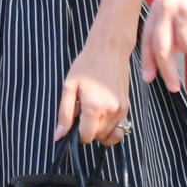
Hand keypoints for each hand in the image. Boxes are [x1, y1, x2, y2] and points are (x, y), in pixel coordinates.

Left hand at [54, 31, 130, 145]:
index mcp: (94, 107)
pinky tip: (102, 114)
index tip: (74, 119)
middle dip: (88, 129)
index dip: (77, 133)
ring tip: (92, 110)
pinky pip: (120, 129)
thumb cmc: (86, 65)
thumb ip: (64, 114)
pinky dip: (110, 127)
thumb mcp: (69, 87)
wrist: (109, 49)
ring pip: (109, 135)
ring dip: (99, 129)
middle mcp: (111, 111)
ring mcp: (122, 110)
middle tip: (82, 110)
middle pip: (98, 137)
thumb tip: (59, 136)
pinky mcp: (127, 107)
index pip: (86, 137)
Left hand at [140, 0, 186, 91]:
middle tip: (173, 86)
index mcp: (161, 3)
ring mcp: (186, 11)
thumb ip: (172, 25)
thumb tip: (165, 55)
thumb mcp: (182, 2)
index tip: (148, 77)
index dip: (148, 59)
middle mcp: (169, 6)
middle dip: (168, 71)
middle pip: (163, 48)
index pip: (149, 36)